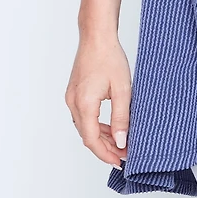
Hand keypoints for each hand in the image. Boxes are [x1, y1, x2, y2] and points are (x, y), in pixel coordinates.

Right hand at [65, 33, 131, 168]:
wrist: (96, 36)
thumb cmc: (110, 57)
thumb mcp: (122, 89)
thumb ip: (121, 118)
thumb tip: (121, 142)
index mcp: (84, 104)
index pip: (92, 139)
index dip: (106, 154)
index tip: (121, 161)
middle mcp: (73, 103)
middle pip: (87, 136)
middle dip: (105, 148)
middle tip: (124, 155)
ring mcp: (72, 98)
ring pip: (85, 127)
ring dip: (101, 137)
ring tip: (121, 143)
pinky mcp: (74, 93)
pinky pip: (83, 116)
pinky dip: (96, 125)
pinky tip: (111, 127)